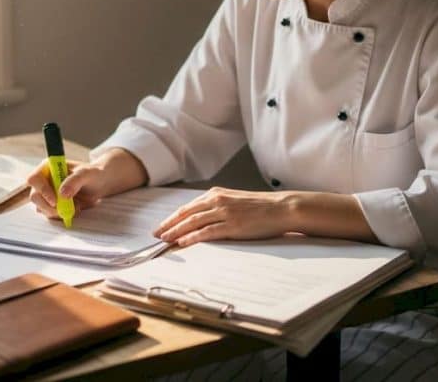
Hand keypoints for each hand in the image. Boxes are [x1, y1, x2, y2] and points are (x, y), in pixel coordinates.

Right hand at [25, 148, 148, 220]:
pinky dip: (60, 215)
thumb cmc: (93, 174)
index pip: (34, 179)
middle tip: (65, 210)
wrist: (99, 183)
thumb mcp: (86, 174)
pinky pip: (49, 214)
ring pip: (41, 207)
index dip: (42, 190)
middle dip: (49, 206)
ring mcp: (46, 193)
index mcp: (48, 167)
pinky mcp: (51, 204)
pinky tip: (73, 209)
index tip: (55, 200)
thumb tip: (62, 194)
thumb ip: (74, 181)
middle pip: (35, 196)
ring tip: (75, 207)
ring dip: (56, 212)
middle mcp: (44, 180)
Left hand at [153, 187, 294, 246]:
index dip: (172, 218)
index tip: (161, 226)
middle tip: (156, 235)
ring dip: (176, 231)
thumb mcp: (234, 202)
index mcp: (216, 194)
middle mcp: (217, 201)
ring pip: (193, 222)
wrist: (281, 208)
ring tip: (165, 240)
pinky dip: (192, 237)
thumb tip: (201, 219)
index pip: (187, 207)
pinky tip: (182, 243)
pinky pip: (207, 232)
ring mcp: (224, 213)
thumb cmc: (260, 208)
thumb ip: (217, 207)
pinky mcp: (232, 225)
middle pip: (186, 214)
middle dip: (168, 225)